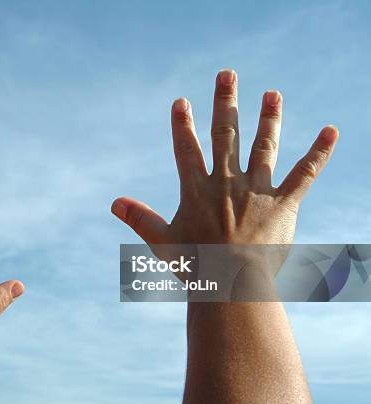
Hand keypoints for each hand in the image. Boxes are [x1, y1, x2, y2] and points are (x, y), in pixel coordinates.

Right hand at [110, 70, 335, 403]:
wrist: (234, 287)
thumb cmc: (196, 267)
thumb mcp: (162, 242)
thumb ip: (139, 218)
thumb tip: (114, 203)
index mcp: (197, 190)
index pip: (186, 150)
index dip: (181, 125)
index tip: (181, 102)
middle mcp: (227, 183)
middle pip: (224, 135)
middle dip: (225, 102)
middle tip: (227, 74)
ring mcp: (257, 191)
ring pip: (263, 147)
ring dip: (268, 118)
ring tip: (272, 94)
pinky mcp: (283, 204)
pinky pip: (305, 174)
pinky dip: (319, 152)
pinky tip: (331, 130)